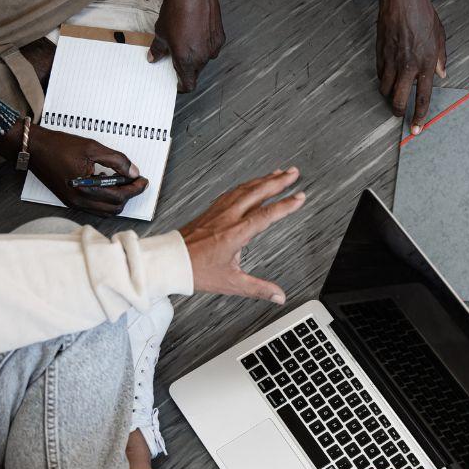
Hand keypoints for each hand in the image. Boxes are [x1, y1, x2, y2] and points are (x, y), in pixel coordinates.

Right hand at [25, 127, 147, 216]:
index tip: (143, 180)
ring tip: (123, 183)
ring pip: (105, 211)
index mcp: (85, 188)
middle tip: (136, 181)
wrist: (34, 148)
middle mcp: (79, 200)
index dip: (135, 188)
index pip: (120, 196)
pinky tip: (107, 186)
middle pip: (115, 207)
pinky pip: (94, 208)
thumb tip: (134, 171)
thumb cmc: (59, 145)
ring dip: (118, 200)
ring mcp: (73, 203)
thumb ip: (117, 160)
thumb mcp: (93, 147)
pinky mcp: (70, 201)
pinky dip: (106, 201)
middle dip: (129, 195)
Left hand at [151, 0, 225, 92]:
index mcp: (187, 60)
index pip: (188, 85)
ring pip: (204, 59)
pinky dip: (203, 43)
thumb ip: (158, 49)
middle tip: (176, 55)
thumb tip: (154, 57)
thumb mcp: (161, 31)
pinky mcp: (220, 36)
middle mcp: (203, 57)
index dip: (181, 86)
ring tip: (185, 38)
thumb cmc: (177, 8)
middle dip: (186, 66)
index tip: (176, 82)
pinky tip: (195, 30)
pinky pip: (211, 46)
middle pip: (195, 72)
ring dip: (195, 54)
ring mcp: (213, 47)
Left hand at [178, 168, 304, 302]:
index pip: (266, 215)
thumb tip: (278, 295)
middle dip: (278, 181)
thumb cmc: (195, 270)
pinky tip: (250, 184)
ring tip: (277, 174)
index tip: (299, 197)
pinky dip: (246, 185)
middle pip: (257, 193)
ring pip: (244, 189)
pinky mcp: (210, 211)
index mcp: (235, 233)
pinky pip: (232, 192)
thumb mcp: (231, 283)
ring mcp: (218, 212)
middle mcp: (227, 218)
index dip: (286, 205)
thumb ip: (258, 288)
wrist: (168, 262)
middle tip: (293, 173)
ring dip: (263, 179)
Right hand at [377, 0, 445, 132]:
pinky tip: (388, 76)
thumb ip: (441, 59)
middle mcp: (408, 66)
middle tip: (399, 114)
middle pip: (398, 100)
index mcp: (426, 63)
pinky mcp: (380, 53)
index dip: (419, 117)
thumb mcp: (440, 36)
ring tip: (393, 94)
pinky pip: (379, 74)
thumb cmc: (423, 14)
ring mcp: (392, 60)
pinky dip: (383, 79)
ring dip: (388, 96)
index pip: (422, 98)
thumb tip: (441, 75)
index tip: (416, 129)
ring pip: (385, 89)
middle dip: (397, 111)